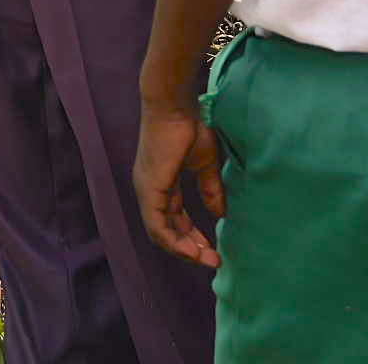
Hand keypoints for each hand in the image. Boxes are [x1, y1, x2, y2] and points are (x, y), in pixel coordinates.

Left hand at [134, 98, 224, 269]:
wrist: (175, 106)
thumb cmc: (189, 127)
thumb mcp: (205, 164)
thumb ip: (210, 189)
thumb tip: (221, 214)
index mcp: (162, 184)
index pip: (175, 219)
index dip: (193, 236)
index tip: (213, 249)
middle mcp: (151, 191)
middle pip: (167, 231)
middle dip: (190, 248)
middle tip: (213, 261)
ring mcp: (147, 191)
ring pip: (160, 233)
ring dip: (184, 250)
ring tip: (206, 260)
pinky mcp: (149, 190)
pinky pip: (157, 226)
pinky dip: (174, 241)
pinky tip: (192, 251)